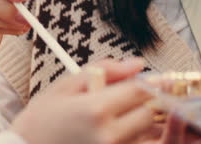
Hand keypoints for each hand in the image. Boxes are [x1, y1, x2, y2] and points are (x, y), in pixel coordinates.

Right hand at [12, 59, 155, 143]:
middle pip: (148, 114)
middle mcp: (108, 135)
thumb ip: (104, 70)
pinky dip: (133, 137)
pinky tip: (117, 129)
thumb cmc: (39, 123)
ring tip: (123, 116)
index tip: (161, 79)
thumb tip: (135, 64)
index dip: (155, 82)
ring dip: (141, 123)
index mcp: (95, 110)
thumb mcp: (65, 86)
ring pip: (146, 135)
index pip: (140, 91)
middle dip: (145, 103)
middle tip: (134, 98)